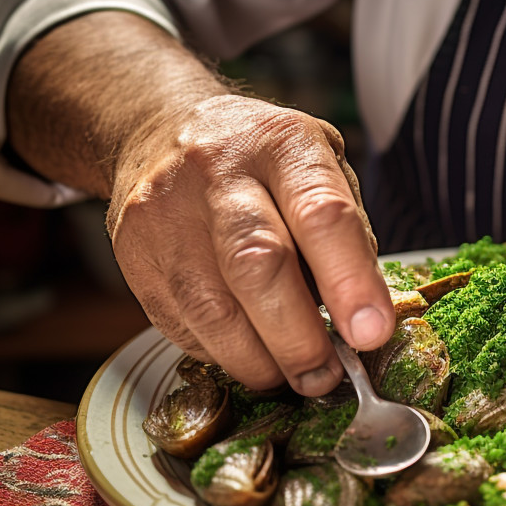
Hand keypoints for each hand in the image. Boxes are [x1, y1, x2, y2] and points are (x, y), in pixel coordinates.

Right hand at [107, 95, 394, 394]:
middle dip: (298, 338)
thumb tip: (363, 318)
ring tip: (292, 375)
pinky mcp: (133, 256)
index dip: (351, 282)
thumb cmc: (263, 161)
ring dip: (260, 360)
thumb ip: (346, 232)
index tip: (372, 333)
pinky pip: (182, 326)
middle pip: (258, 266)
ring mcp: (166, 214)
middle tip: (325, 375)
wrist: (161, 130)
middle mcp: (218, 173)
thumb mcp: (321, 165)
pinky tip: (245, 348)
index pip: (322, 215)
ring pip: (212, 310)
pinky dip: (222, 353)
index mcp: (282, 144)